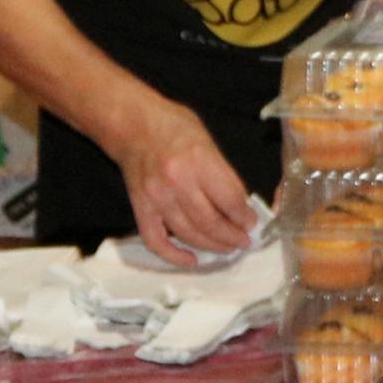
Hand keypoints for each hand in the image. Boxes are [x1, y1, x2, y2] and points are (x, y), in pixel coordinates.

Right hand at [114, 97, 256, 264]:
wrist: (131, 124)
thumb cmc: (173, 126)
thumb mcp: (207, 141)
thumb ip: (222, 172)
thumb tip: (240, 205)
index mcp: (198, 160)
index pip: (229, 200)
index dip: (244, 217)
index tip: (252, 223)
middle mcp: (177, 181)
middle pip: (211, 222)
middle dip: (232, 236)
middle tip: (243, 241)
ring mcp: (157, 197)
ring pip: (189, 234)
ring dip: (212, 246)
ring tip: (227, 248)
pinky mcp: (140, 208)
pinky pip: (156, 240)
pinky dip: (173, 256)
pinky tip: (192, 259)